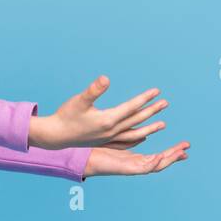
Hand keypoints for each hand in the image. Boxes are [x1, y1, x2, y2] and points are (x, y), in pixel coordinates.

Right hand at [29, 76, 168, 149]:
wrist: (56, 136)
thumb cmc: (66, 115)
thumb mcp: (79, 100)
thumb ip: (94, 90)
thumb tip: (106, 78)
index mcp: (107, 120)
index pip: (131, 107)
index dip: (144, 98)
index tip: (157, 91)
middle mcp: (111, 131)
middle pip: (136, 120)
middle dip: (152, 111)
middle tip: (165, 103)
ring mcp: (108, 138)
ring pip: (134, 134)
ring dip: (149, 128)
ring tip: (162, 124)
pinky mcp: (104, 142)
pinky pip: (126, 143)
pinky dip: (136, 139)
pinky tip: (142, 137)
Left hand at [83, 142, 189, 177]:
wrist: (83, 157)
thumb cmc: (98, 149)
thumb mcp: (118, 140)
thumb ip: (131, 136)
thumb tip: (142, 131)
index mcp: (135, 159)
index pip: (158, 157)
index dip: (171, 152)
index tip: (185, 146)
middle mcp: (135, 165)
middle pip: (160, 163)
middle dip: (174, 156)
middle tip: (187, 148)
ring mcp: (131, 168)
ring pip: (154, 166)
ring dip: (168, 160)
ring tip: (180, 153)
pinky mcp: (124, 169)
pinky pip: (141, 168)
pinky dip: (152, 163)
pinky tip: (160, 156)